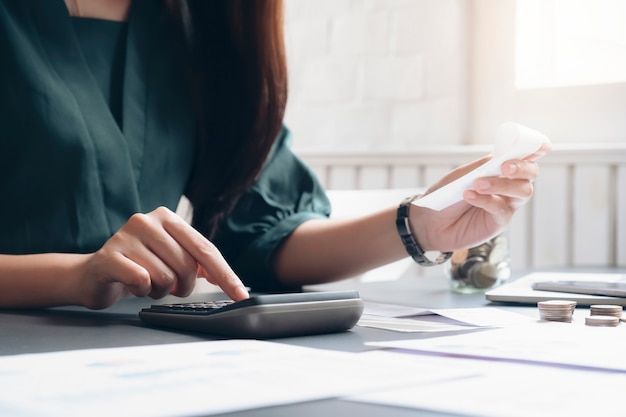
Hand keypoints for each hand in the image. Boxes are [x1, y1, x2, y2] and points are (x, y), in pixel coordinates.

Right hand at [77, 207, 248, 308]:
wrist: (94, 275)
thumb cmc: (139, 267)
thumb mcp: (171, 258)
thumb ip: (198, 262)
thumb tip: (228, 278)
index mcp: (168, 218)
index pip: (206, 250)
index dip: (226, 276)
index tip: (241, 295)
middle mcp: (147, 220)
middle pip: (188, 267)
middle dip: (182, 286)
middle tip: (167, 285)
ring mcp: (126, 236)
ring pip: (166, 278)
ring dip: (160, 290)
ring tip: (146, 283)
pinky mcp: (109, 256)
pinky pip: (142, 281)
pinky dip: (142, 291)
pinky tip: (132, 284)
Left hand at [411, 141, 550, 251]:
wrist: (430, 220)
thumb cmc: (447, 194)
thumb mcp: (464, 174)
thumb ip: (486, 165)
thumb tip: (506, 155)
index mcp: (501, 168)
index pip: (526, 156)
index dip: (537, 149)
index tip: (541, 146)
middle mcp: (509, 184)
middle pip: (531, 173)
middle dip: (522, 167)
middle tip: (504, 167)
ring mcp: (507, 204)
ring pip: (522, 191)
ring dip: (501, 184)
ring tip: (478, 184)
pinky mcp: (499, 222)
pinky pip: (502, 210)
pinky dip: (486, 200)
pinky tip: (470, 196)